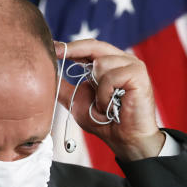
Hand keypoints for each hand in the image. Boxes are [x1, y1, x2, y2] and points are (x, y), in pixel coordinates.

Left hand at [55, 39, 164, 160]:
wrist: (124, 140)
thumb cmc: (105, 122)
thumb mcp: (77, 101)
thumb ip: (64, 87)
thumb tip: (48, 75)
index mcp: (110, 64)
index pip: (89, 47)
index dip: (70, 46)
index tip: (52, 47)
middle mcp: (122, 61)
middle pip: (94, 46)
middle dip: (74, 50)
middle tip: (58, 54)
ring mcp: (132, 65)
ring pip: (101, 63)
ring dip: (97, 90)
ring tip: (105, 105)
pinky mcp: (138, 73)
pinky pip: (111, 77)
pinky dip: (105, 96)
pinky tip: (112, 106)